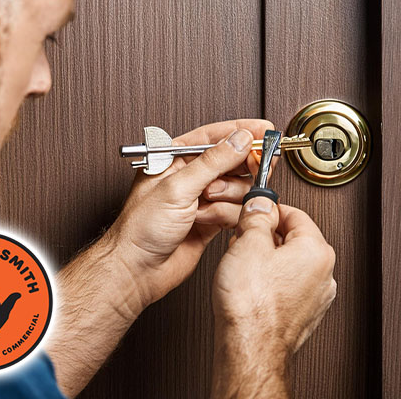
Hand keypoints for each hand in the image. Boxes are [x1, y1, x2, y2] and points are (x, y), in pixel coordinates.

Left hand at [109, 119, 277, 313]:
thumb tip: (238, 139)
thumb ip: (212, 162)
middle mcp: (189, 176)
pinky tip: (208, 220)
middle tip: (253, 168)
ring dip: (228, 196)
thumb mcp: (177, 187)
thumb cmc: (141, 228)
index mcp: (174, 158)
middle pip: (231, 160)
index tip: (263, 131)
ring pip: (237, 187)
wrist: (137, 269)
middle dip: (241, 166)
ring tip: (208, 204)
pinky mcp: (211, 220)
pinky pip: (235, 210)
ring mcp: (201, 199)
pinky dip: (227, 215)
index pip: (213, 136)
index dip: (240, 131)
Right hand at [213, 197, 335, 356]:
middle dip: (265, 236)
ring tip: (242, 264)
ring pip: (289, 263)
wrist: (249, 348)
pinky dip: (270, 280)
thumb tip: (261, 204)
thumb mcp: (248, 243)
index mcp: (317, 251)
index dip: (268, 209)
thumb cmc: (251, 305)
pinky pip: (287, 286)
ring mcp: (316, 298)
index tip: (252, 211)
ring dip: (265, 258)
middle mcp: (324, 274)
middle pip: (293, 238)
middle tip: (242, 239)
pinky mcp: (304, 315)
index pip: (295, 213)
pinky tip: (250, 285)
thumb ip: (257, 216)